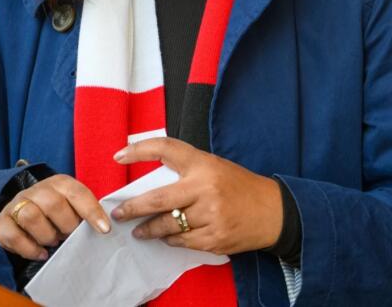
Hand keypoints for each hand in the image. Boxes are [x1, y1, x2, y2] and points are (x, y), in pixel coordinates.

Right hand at [0, 174, 111, 259]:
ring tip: (54, 241)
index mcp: (60, 183)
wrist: (23, 208)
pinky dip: (29, 248)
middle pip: (53, 204)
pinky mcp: (2, 222)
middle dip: (66, 225)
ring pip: (30, 216)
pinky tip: (41, 253)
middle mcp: (37, 190)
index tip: (104, 229)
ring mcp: (18, 203)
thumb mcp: (73, 206)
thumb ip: (86, 212)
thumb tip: (105, 227)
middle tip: (70, 236)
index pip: (77, 193)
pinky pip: (13, 235)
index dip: (91, 211)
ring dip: (47, 235)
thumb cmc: (57, 211)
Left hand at [110, 137, 282, 255]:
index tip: (119, 156)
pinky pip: (182, 242)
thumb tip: (150, 183)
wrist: (273, 212)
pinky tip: (167, 238)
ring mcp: (210, 215)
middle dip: (132, 209)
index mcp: (204, 164)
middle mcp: (206, 188)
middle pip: (157, 199)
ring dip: (149, 230)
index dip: (139, 150)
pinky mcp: (214, 238)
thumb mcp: (215, 167)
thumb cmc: (240, 187)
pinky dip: (171, 240)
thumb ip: (187, 171)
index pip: (166, 149)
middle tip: (119, 214)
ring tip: (140, 231)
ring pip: (167, 225)